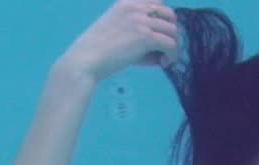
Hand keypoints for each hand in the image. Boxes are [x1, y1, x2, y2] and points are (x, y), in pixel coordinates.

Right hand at [61, 0, 180, 83]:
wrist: (86, 60)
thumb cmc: (97, 52)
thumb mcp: (117, 31)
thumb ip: (137, 32)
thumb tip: (161, 50)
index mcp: (127, 3)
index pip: (157, 1)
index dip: (163, 18)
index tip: (160, 34)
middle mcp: (136, 7)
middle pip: (170, 14)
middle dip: (171, 32)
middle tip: (165, 49)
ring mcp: (141, 21)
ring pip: (173, 30)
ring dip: (173, 46)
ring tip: (164, 59)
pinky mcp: (146, 37)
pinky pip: (170, 44)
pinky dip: (171, 55)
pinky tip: (163, 64)